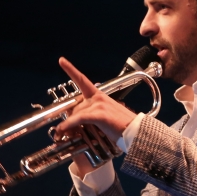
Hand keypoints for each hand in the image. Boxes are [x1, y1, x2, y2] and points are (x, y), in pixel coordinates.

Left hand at [54, 57, 136, 175]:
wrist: (136, 132)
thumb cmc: (123, 127)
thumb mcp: (105, 117)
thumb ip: (91, 115)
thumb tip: (76, 121)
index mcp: (100, 96)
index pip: (83, 80)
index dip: (71, 69)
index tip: (61, 61)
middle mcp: (98, 98)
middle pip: (74, 106)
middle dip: (66, 118)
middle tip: (60, 131)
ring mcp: (99, 105)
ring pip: (75, 114)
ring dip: (66, 126)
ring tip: (61, 135)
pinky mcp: (99, 114)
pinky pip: (78, 119)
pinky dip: (68, 125)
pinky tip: (62, 130)